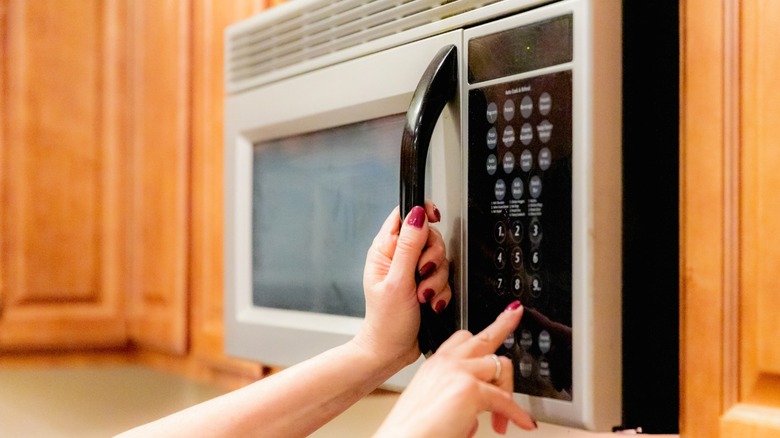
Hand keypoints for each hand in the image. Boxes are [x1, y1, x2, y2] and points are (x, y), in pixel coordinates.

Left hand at [356, 203, 450, 367]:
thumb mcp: (397, 282)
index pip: (404, 215)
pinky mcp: (426, 285)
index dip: (421, 212)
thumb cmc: (386, 322)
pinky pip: (445, 278)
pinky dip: (441, 292)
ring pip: (440, 259)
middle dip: (433, 257)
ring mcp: (413, 272)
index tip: (434, 219)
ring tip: (423, 297)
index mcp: (384, 250)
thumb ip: (408, 247)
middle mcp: (399, 258)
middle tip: (423, 274)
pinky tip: (431, 304)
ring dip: (437, 280)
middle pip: (430, 236)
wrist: (391, 352)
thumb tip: (417, 215)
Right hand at [374, 301, 536, 436]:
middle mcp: (446, 362)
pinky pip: (505, 399)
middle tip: (514, 316)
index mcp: (436, 364)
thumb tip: (476, 415)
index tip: (503, 314)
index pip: (464, 338)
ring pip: (500, 367)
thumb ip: (458, 402)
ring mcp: (459, 371)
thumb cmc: (415, 430)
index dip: (487, 327)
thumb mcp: (436, 406)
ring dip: (508, 392)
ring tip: (503, 417)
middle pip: (484, 340)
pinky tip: (522, 423)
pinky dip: (516, 414)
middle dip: (503, 327)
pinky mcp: (470, 389)